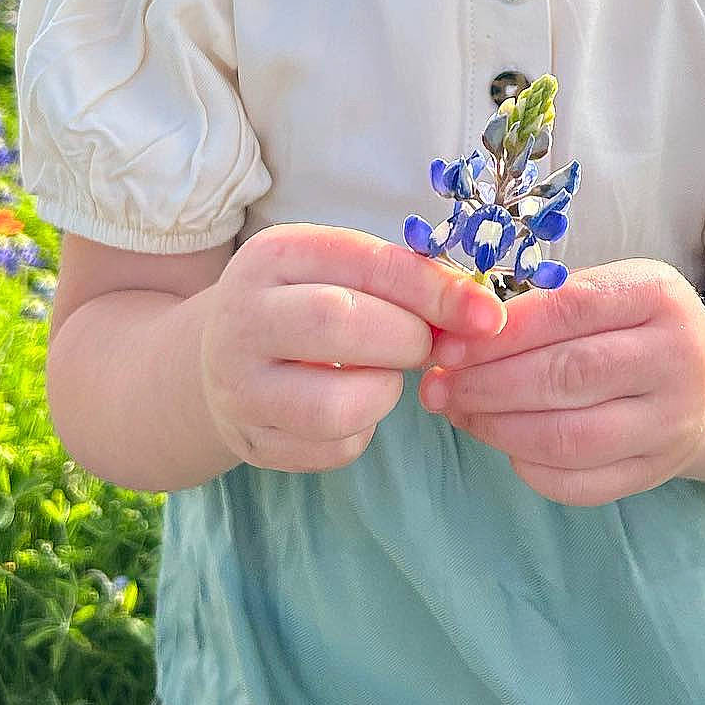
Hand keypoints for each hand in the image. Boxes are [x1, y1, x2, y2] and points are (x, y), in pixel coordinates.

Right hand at [200, 223, 505, 472]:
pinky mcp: (250, 441)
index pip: (367, 265)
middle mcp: (244, 317)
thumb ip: (404, 281)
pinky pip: (335, 448)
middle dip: (407, 340)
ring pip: (337, 405)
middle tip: (424, 346)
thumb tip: (481, 318)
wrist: (217, 358)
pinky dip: (363, 430)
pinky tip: (351, 405)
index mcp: (274, 255)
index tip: (486, 315)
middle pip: (341, 325)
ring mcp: (238, 386)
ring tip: (381, 375)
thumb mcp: (339, 269)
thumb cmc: (305, 302)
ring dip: (384, 392)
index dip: (436, 291)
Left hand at [418, 260, 704, 505]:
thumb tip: (453, 337)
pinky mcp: (657, 471)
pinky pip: (581, 483)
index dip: (502, 333)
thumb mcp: (605, 288)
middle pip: (568, 376)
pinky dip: (528, 467)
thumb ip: (540, 306)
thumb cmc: (631, 324)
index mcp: (658, 297)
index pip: (570, 311)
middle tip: (438, 386)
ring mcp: (671, 423)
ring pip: (570, 439)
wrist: (703, 378)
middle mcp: (676, 360)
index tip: (448, 346)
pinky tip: (501, 442)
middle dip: (488, 384)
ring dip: (498, 429)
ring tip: (458, 412)